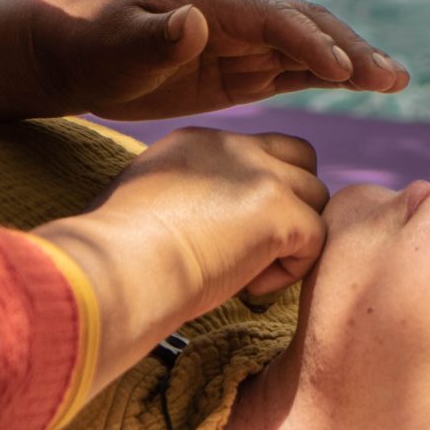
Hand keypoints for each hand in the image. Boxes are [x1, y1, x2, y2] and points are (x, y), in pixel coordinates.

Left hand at [0, 0, 409, 122]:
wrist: (67, 54)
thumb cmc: (85, 46)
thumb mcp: (113, 45)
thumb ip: (154, 36)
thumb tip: (196, 20)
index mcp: (211, 4)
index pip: (274, 21)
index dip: (311, 44)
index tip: (345, 74)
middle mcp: (234, 15)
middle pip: (305, 26)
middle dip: (350, 49)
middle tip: (392, 77)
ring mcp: (239, 40)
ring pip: (308, 46)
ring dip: (351, 61)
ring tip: (396, 79)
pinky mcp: (236, 68)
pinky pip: (291, 68)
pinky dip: (328, 74)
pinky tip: (362, 84)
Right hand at [39, 128, 328, 375]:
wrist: (118, 265)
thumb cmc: (112, 251)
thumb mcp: (137, 198)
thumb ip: (171, 193)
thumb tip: (175, 215)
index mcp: (198, 142)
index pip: (257, 152)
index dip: (258, 192)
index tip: (229, 233)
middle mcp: (235, 147)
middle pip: (301, 161)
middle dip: (295, 203)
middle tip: (258, 249)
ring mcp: (262, 176)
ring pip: (316, 200)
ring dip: (293, 240)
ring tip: (247, 274)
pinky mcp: (281, 212)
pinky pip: (318, 238)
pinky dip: (292, 270)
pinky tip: (249, 287)